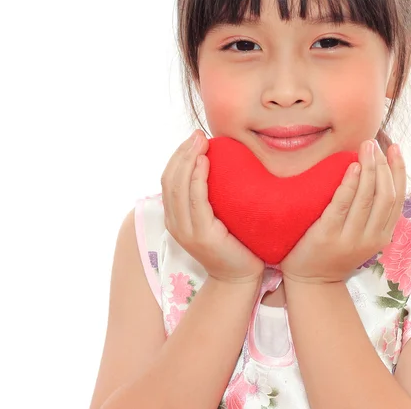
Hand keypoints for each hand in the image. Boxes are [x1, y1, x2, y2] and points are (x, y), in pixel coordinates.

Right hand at [161, 129, 264, 283]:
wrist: (241, 276)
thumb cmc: (235, 242)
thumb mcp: (217, 215)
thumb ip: (210, 195)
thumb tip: (218, 164)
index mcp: (175, 217)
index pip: (168, 179)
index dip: (177, 156)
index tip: (193, 138)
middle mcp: (175, 223)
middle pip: (170, 180)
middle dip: (182, 153)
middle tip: (197, 134)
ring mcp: (185, 231)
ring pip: (178, 187)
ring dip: (187, 160)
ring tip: (200, 141)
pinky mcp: (201, 235)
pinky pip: (195, 201)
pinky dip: (197, 178)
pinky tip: (204, 162)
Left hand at [280, 139, 405, 284]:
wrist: (311, 282)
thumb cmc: (334, 251)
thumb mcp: (361, 235)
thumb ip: (370, 212)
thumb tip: (375, 173)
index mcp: (382, 236)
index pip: (398, 198)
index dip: (399, 170)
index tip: (395, 148)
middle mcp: (371, 238)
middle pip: (386, 195)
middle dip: (383, 165)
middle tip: (373, 143)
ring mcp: (350, 239)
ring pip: (367, 198)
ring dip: (369, 168)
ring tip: (366, 147)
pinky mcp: (327, 236)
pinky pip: (342, 205)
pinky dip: (349, 184)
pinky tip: (351, 166)